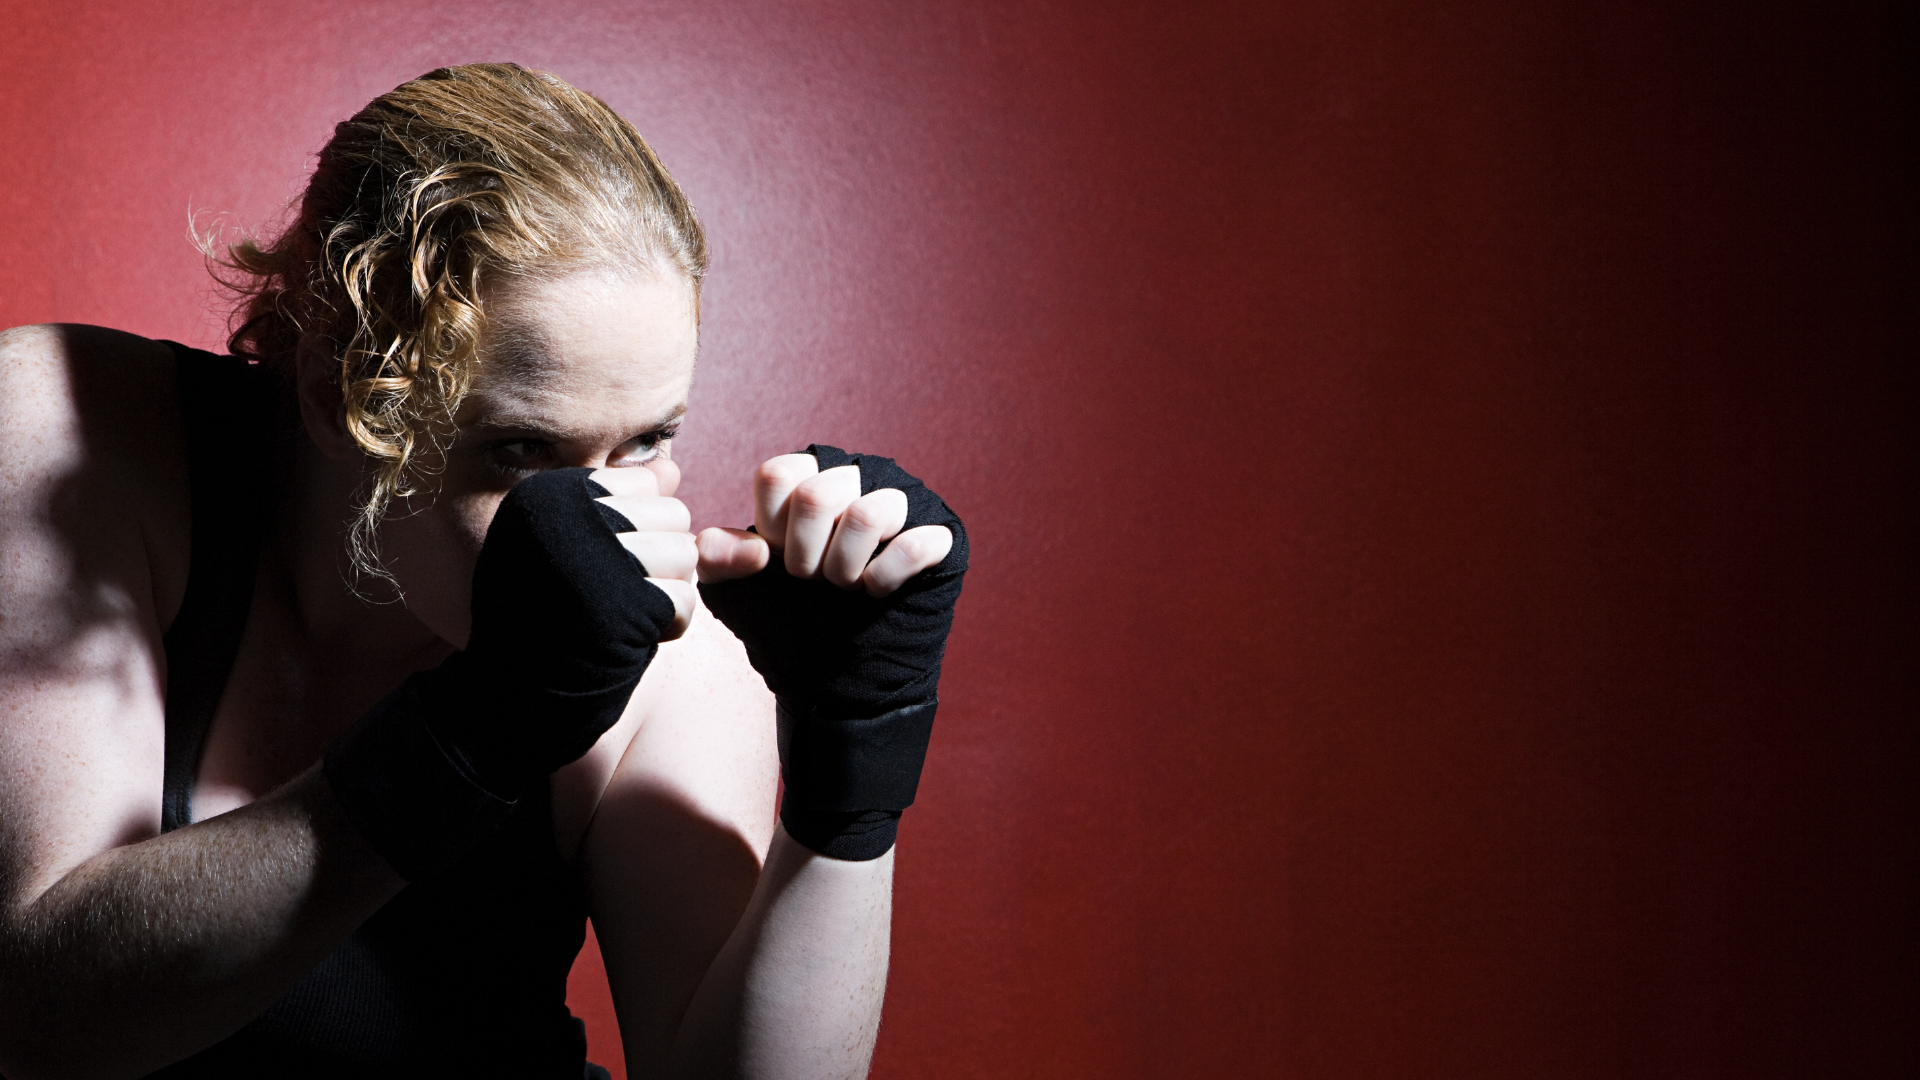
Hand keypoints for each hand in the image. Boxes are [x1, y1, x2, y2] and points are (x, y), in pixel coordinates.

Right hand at [327, 465, 687, 877]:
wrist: (510, 695)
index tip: (606, 564)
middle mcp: (572, 516)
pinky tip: (633, 637)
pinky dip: (672, 625)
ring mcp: (600, 558)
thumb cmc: (545, 617)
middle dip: (662, 560)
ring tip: (624, 614)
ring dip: (667, 593)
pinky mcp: (626, 605)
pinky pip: (688, 600)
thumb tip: (673, 471)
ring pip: (687, 556)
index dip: (642, 529)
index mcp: (549, 494)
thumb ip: (624, 506)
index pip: (645, 483)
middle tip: (620, 595)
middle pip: (674, 516)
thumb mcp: (569, 546)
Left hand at [696, 452, 951, 596]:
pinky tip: (879, 593)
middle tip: (816, 584)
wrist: (839, 677)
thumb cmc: (790, 621)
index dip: (774, 530)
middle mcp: (854, 482)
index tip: (780, 566)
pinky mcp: (940, 536)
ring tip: (848, 589)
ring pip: (869, 514)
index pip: (779, 474)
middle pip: (819, 494)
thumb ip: (718, 562)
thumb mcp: (741, 593)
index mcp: (805, 483)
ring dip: (847, 569)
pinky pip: (915, 544)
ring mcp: (901, 506)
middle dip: (808, 557)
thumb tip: (734, 545)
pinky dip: (886, 577)